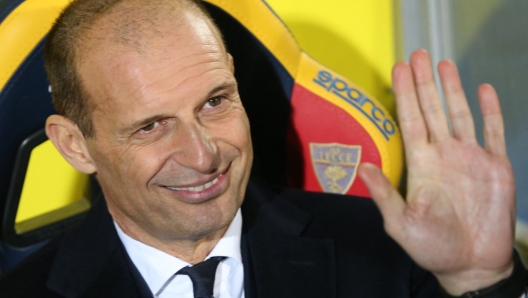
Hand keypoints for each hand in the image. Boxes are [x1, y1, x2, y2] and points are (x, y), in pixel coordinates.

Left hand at [358, 49, 515, 294]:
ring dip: (452, 89)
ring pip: (460, 114)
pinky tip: (484, 89)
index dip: (404, 95)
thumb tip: (362, 166)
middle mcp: (443, 155)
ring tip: (443, 64)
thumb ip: (384, 194)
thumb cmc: (432, 248)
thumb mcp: (401, 223)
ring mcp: (470, 158)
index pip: (411, 121)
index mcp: (421, 165)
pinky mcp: (496, 166)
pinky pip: (494, 132)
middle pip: (432, 110)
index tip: (398, 69)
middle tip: (418, 54)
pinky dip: (491, 111)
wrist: (471, 264)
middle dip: (424, 83)